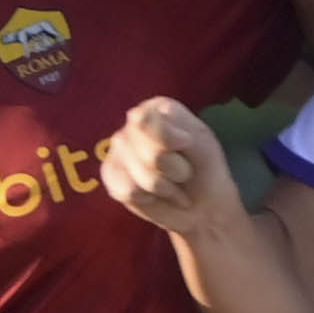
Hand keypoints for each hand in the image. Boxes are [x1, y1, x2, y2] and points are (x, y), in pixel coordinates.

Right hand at [96, 96, 247, 241]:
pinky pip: (128, 192)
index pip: (150, 122)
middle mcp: (132, 124)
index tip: (188, 145)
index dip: (175, 142)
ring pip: (142, 176)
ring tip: (172, 185)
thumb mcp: (198, 143)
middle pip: (151, 155)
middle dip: (174, 169)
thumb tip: (133, 116)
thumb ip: (165, 129)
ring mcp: (118, 149)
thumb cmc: (203, 168)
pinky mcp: (111, 175)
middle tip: (183, 172)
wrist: (201, 204)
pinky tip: (154, 195)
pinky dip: (149, 199)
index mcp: (156, 108)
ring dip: (166, 188)